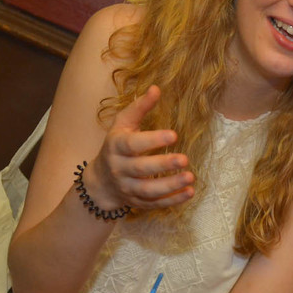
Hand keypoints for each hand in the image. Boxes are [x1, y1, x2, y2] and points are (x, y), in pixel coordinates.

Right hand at [88, 85, 195, 209]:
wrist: (101, 182)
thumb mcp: (122, 125)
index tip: (174, 135)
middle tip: (185, 159)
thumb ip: (139, 108)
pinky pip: (155, 204)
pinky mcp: (137, 203)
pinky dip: (172, 200)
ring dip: (170, 185)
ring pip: (148, 190)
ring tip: (190, 177)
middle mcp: (120, 169)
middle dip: (162, 165)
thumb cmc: (117, 146)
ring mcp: (128, 188)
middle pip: (140, 169)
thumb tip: (156, 88)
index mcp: (116, 147)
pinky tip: (189, 192)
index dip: (152, 140)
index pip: (132, 144)